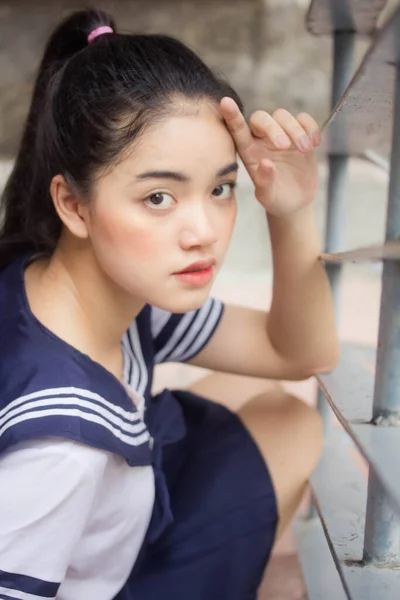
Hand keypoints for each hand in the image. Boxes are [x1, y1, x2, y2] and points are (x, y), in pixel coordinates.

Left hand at [220, 97, 320, 216]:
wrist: (295, 202)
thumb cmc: (276, 199)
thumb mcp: (268, 196)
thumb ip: (264, 181)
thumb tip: (266, 164)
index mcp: (249, 152)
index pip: (237, 130)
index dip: (231, 116)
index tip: (225, 103)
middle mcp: (263, 140)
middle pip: (262, 118)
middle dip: (273, 128)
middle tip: (284, 147)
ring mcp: (283, 135)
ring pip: (284, 116)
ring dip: (295, 129)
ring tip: (305, 149)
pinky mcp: (301, 135)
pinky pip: (304, 119)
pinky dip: (310, 127)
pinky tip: (314, 144)